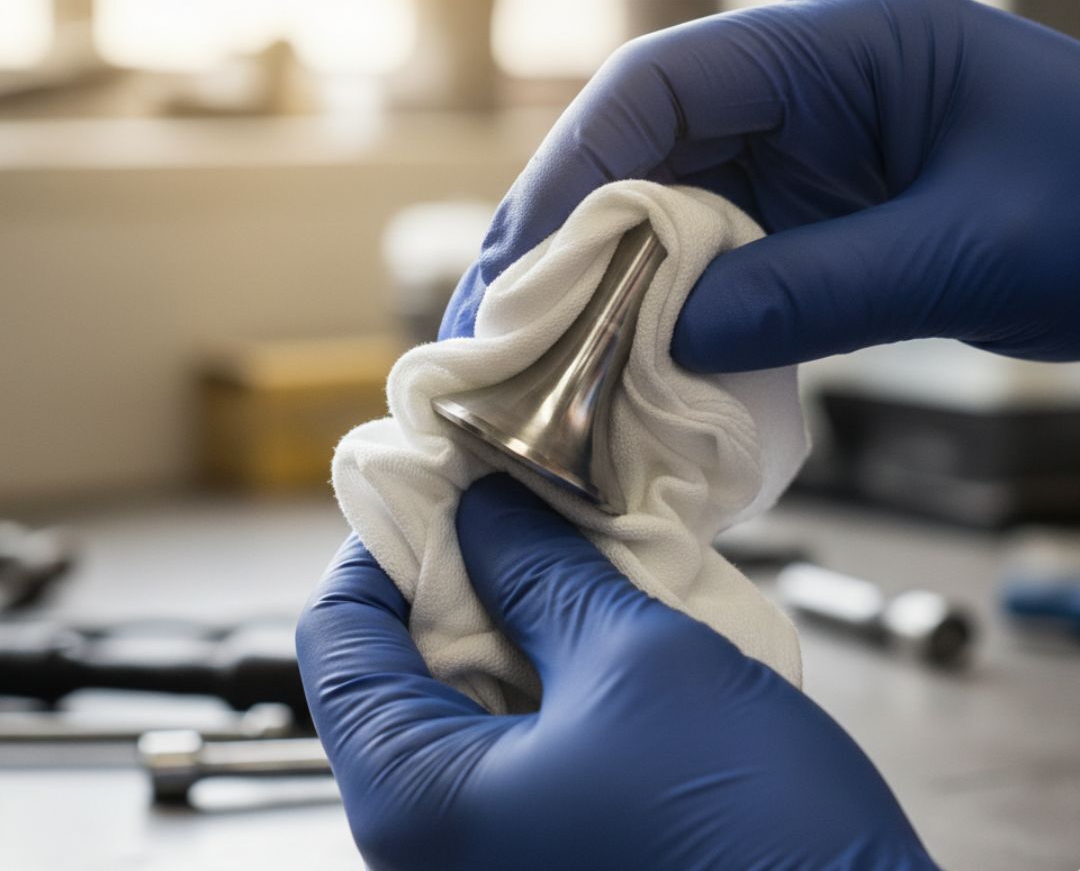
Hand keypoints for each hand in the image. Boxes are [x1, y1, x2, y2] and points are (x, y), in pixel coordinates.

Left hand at [297, 474, 936, 869]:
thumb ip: (538, 573)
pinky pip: (505, 744)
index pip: (336, 640)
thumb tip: (483, 513)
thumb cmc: (748, 831)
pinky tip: (593, 629)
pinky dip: (538, 674)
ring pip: (456, 703)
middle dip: (454, 578)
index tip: (440, 489)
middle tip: (519, 510)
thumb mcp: (632, 659)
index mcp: (415, 802)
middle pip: (392, 670)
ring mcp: (484, 856)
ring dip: (507, 621)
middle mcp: (427, 847)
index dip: (383, 546)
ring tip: (568, 559)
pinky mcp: (539, 854)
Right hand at [440, 0, 1079, 368]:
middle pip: (645, 144)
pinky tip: (633, 355)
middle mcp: (806, 89)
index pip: (663, 82)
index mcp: (842, 48)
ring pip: (669, 204)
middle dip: (569, 231)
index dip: (575, 167)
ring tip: (545, 350)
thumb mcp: (965, 251)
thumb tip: (668, 335)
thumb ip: (810, 290)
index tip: (522, 256)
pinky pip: (715, 254)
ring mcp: (808, 153)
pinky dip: (669, 305)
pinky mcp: (815, 215)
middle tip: (506, 319)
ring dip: (608, 276)